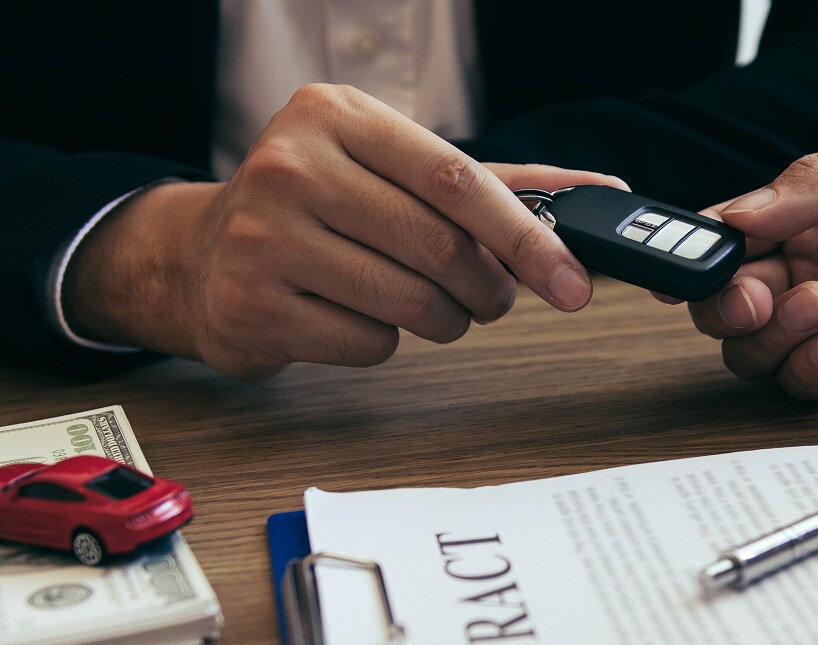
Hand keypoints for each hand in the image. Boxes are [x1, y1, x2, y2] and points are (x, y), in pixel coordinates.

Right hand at [63, 84, 623, 378]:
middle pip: (441, 249)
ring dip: (442, 320)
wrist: (203, 255)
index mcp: (339, 116)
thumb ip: (499, 183)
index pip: (459, 180)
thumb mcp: (398, 173)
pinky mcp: (252, 303)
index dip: (527, 238)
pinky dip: (383, 342)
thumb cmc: (322, 209)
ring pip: (411, 303)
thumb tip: (602, 191)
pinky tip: (351, 315)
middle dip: (488, 291)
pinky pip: (368, 343)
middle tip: (491, 300)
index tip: (574, 283)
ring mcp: (264, 235)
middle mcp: (293, 164)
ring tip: (421, 304)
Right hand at [682, 122, 817, 399]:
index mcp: (814, 215)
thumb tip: (735, 216)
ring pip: (758, 352)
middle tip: (763, 294)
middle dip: (728, 305)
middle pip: (728, 306)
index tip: (690, 264)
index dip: (699, 256)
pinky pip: (812, 384)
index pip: (730, 240)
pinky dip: (811, 369)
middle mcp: (816, 270)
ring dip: (770, 337)